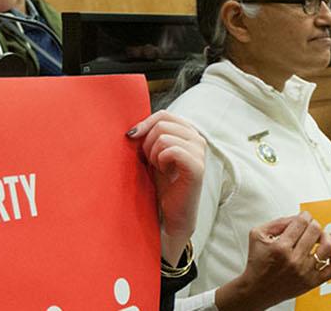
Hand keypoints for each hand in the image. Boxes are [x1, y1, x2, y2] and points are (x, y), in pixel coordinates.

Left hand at [129, 110, 206, 265]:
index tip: (130, 138)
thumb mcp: (152, 155)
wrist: (168, 215)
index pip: (163, 115)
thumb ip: (148, 137)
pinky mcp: (197, 167)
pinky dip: (161, 161)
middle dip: (147, 143)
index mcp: (188, 133)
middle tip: (151, 163)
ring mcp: (200, 153)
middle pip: (162, 124)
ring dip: (154, 154)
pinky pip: (171, 150)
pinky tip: (165, 172)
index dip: (144, 124)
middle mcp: (198, 139)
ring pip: (164, 137)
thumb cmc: (160, 185)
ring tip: (159, 169)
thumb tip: (132, 129)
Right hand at [216, 213, 330, 310]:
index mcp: (280, 247)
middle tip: (309, 228)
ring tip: (320, 238)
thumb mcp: (258, 235)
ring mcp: (305, 272)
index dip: (304, 216)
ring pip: (328, 247)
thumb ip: (276, 222)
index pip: (302, 222)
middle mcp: (294, 260)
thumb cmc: (258, 263)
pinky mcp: (312, 282)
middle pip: (315, 230)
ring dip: (326, 237)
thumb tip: (296, 217)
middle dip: (313, 224)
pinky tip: (327, 253)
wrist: (256, 290)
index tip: (303, 218)